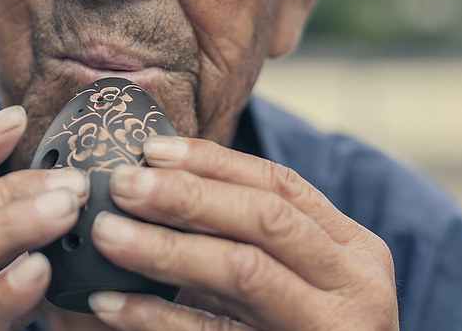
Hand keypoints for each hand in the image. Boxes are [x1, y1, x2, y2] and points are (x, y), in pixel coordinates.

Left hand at [86, 136, 397, 329]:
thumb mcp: (300, 280)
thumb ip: (248, 239)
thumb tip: (158, 183)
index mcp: (353, 250)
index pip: (281, 184)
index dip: (213, 162)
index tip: (152, 149)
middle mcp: (355, 286)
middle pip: (264, 218)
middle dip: (186, 196)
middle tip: (122, 184)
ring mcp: (331, 330)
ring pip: (243, 270)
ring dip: (166, 248)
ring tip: (106, 234)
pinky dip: (159, 317)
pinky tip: (112, 304)